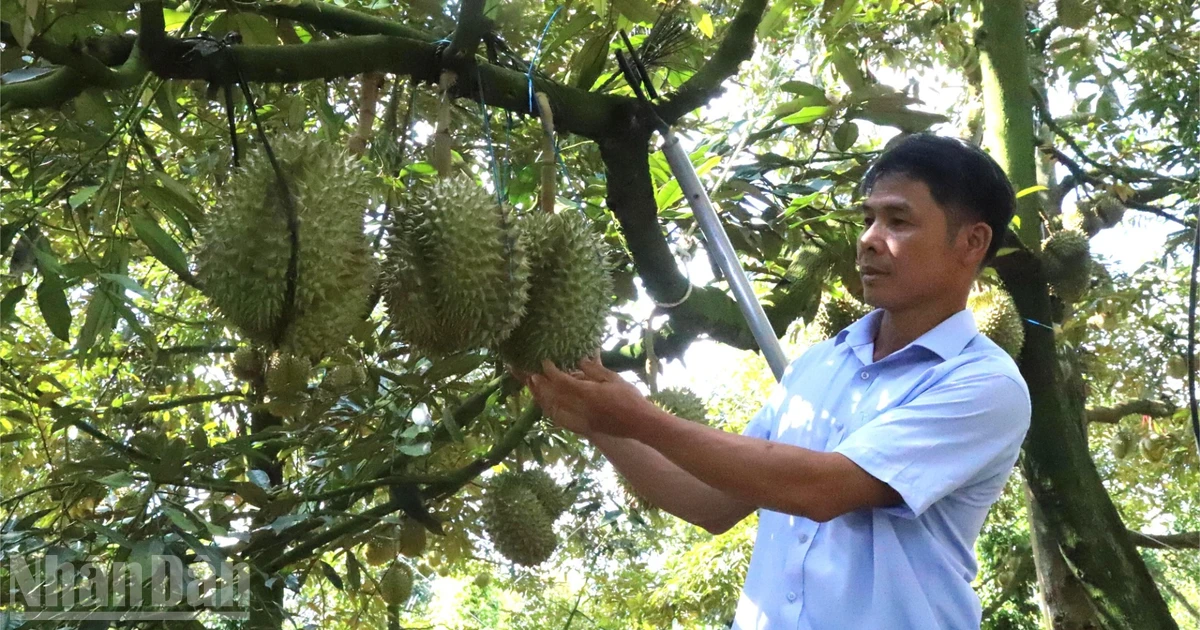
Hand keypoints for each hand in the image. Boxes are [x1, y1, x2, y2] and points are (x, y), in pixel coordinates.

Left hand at [524, 354, 655, 438]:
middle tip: (531, 374)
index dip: (551, 371)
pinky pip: (561, 421)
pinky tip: (546, 406)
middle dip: (540, 385)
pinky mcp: (583, 428)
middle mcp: (580, 408)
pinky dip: (551, 412)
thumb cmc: (630, 398)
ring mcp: (581, 420)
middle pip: (553, 396)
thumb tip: (579, 360)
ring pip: (554, 409)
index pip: (563, 381)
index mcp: (588, 393)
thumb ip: (594, 369)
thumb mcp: (613, 378)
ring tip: (534, 388)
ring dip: (542, 398)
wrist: (639, 423)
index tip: (545, 362)